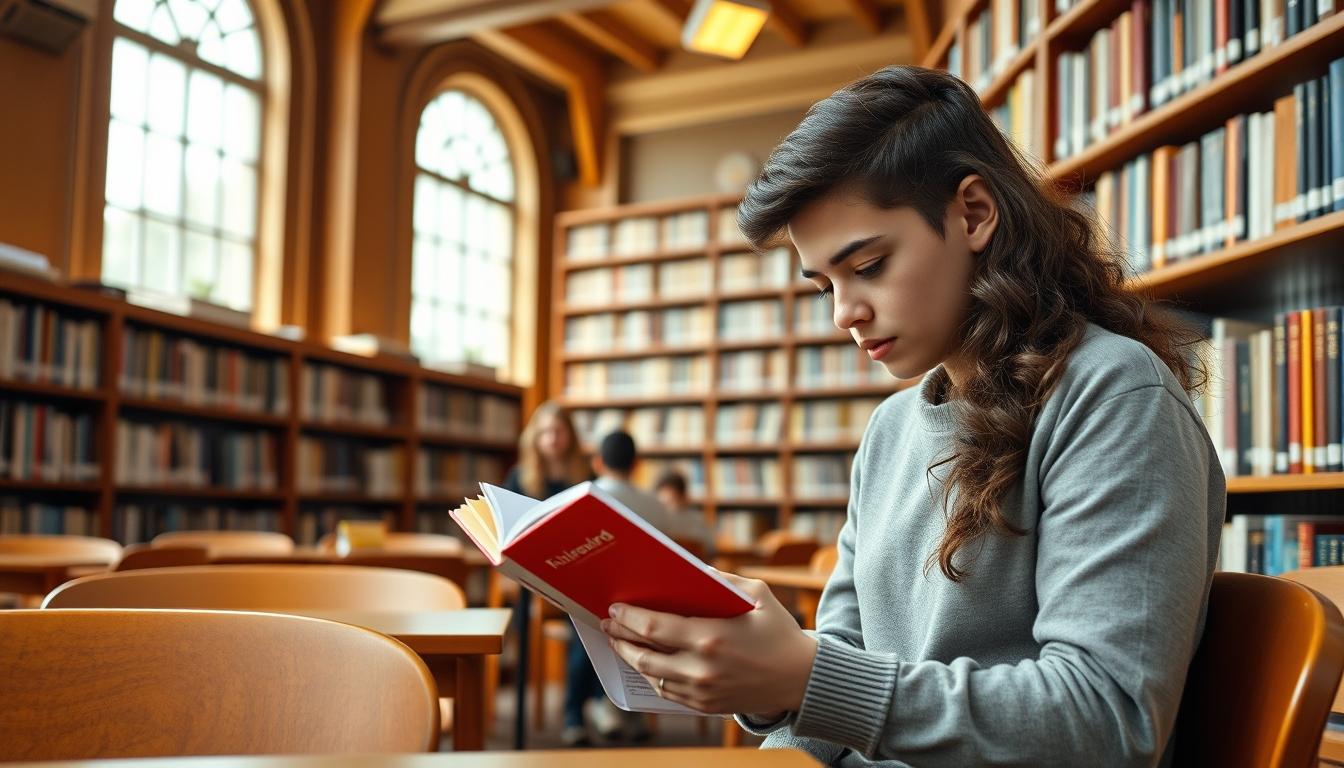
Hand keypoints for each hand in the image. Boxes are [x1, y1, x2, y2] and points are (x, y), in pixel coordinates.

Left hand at [601, 571, 816, 715]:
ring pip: (650, 675)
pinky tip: (644, 661)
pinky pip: (666, 691)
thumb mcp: (757, 594)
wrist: (801, 679)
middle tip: (607, 623)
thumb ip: (722, 580)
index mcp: (711, 636)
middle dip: (620, 637)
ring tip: (618, 642)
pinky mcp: (705, 706)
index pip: (653, 627)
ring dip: (629, 657)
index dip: (628, 617)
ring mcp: (701, 691)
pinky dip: (650, 675)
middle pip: (643, 654)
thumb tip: (689, 570)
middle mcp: (701, 668)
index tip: (615, 607)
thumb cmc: (779, 632)